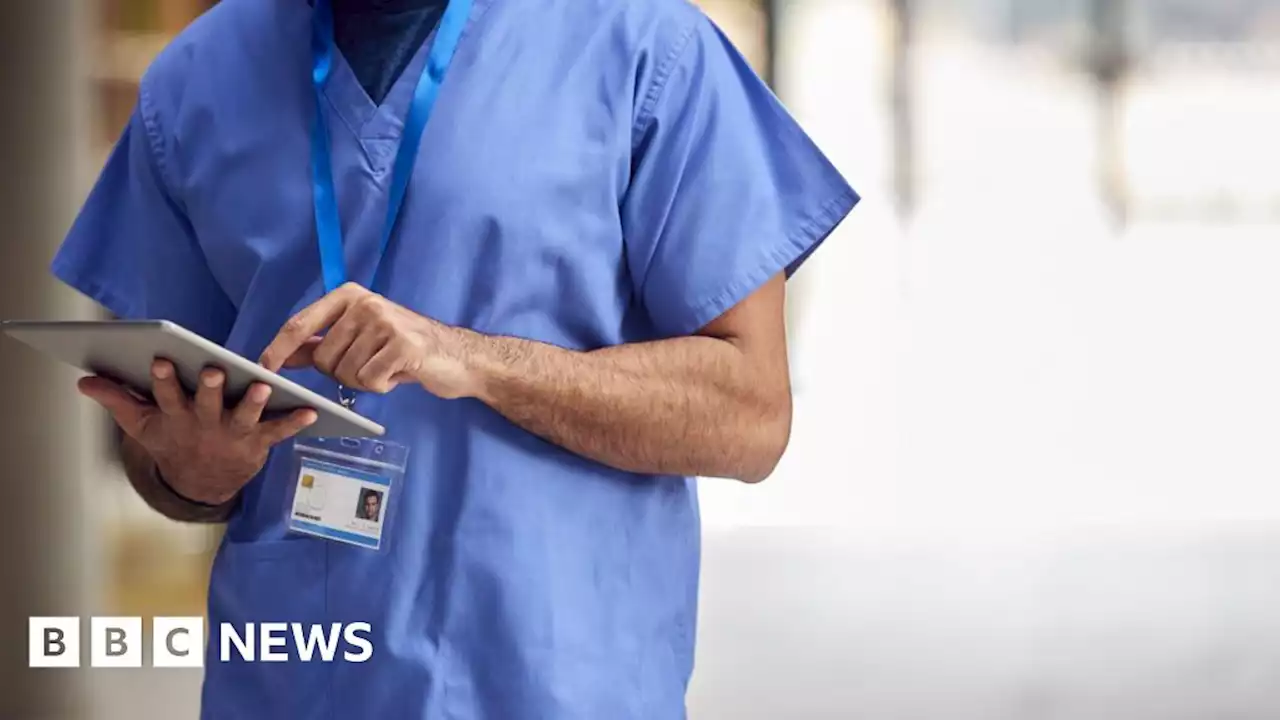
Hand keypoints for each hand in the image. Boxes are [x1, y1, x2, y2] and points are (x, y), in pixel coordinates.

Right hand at [78, 360, 318, 505]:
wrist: (201, 483)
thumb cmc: (173, 441)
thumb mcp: (142, 425)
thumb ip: (117, 400)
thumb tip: (84, 381)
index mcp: (176, 417)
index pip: (167, 395)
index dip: (164, 380)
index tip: (162, 360)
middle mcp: (205, 425)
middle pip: (207, 405)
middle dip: (209, 389)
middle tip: (213, 370)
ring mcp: (233, 435)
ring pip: (244, 418)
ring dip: (253, 403)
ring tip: (261, 387)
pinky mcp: (258, 443)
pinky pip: (278, 432)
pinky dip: (295, 422)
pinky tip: (311, 410)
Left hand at [259, 283, 479, 398]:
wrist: (456, 356)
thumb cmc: (402, 347)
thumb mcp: (358, 337)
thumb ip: (319, 342)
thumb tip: (280, 355)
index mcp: (349, 295)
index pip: (300, 324)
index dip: (277, 350)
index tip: (263, 370)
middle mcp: (365, 303)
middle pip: (323, 357)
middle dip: (340, 372)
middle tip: (369, 365)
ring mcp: (385, 322)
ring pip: (345, 372)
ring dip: (363, 380)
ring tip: (386, 367)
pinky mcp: (403, 346)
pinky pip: (369, 381)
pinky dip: (381, 386)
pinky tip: (398, 374)